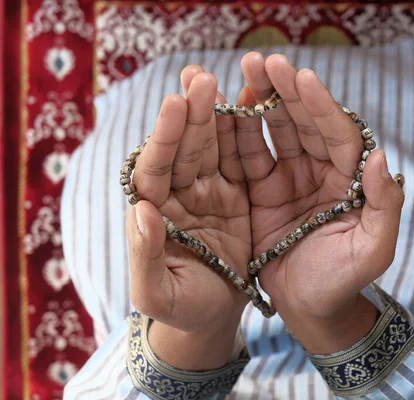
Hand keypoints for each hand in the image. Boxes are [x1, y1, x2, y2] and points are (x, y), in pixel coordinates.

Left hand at [126, 66, 250, 367]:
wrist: (215, 315)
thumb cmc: (181, 309)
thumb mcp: (157, 293)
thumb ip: (144, 256)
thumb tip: (140, 211)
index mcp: (155, 212)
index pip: (155, 169)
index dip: (164, 138)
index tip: (173, 104)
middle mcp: (180, 194)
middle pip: (185, 148)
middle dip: (192, 113)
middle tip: (201, 77)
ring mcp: (210, 190)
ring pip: (213, 145)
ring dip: (216, 113)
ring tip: (221, 80)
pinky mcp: (239, 193)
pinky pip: (242, 158)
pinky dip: (245, 130)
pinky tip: (250, 102)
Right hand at [237, 53, 404, 352]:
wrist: (311, 310)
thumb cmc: (344, 281)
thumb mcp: (373, 250)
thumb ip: (385, 205)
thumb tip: (379, 155)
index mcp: (349, 180)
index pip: (338, 134)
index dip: (321, 106)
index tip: (302, 77)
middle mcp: (320, 172)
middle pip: (303, 123)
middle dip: (285, 91)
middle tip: (264, 60)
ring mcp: (289, 179)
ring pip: (274, 133)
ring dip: (259, 101)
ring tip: (243, 70)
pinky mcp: (261, 192)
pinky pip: (247, 157)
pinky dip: (236, 133)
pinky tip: (223, 107)